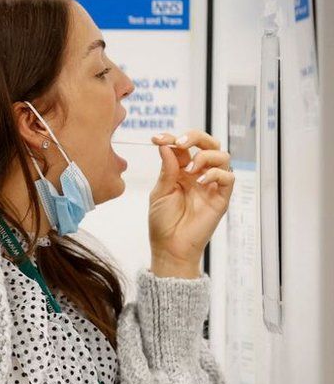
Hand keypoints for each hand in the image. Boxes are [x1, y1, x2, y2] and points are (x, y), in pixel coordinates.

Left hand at [148, 131, 233, 277]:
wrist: (170, 246)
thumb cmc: (162, 222)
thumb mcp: (160, 192)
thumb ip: (167, 169)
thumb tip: (166, 145)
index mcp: (181, 171)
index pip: (184, 147)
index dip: (172, 138)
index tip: (156, 138)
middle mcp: (198, 174)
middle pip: (209, 144)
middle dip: (196, 137)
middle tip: (181, 143)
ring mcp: (211, 185)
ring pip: (222, 156)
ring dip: (206, 155)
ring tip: (190, 168)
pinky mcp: (221, 197)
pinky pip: (228, 177)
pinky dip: (215, 173)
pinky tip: (200, 181)